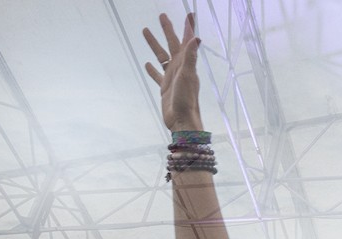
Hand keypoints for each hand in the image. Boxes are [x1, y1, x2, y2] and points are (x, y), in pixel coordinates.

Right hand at [142, 13, 203, 131]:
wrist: (183, 121)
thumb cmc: (186, 99)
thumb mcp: (187, 75)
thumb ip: (190, 56)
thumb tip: (196, 37)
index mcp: (185, 63)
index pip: (186, 40)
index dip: (187, 27)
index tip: (189, 14)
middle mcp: (179, 67)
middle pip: (172, 44)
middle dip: (167, 29)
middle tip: (162, 15)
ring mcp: (172, 77)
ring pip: (161, 56)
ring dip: (154, 44)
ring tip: (145, 30)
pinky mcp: (165, 88)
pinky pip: (157, 75)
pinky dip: (152, 69)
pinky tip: (147, 63)